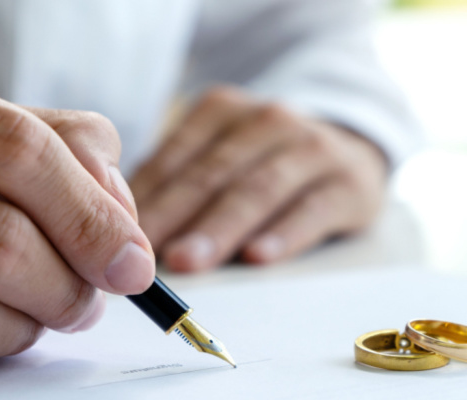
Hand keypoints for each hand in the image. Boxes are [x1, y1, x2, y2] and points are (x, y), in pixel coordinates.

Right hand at [0, 69, 154, 374]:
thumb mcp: (15, 124)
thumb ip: (80, 152)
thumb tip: (123, 231)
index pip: (17, 151)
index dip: (88, 214)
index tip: (134, 264)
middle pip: (0, 242)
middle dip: (70, 287)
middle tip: (90, 300)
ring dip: (36, 320)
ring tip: (45, 304)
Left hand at [130, 86, 387, 272]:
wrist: (350, 147)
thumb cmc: (268, 159)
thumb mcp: (223, 152)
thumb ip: (180, 181)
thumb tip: (127, 229)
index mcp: (224, 111)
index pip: (177, 157)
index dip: (147, 199)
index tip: (116, 237)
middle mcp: (269, 121)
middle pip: (213, 173)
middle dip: (176, 215)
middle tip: (142, 254)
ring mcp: (312, 148)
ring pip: (259, 189)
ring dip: (220, 228)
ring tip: (189, 260)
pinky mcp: (349, 183)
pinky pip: (313, 209)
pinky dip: (284, 234)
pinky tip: (258, 257)